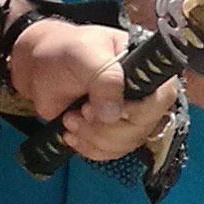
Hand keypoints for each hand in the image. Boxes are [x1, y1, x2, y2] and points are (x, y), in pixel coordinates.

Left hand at [10, 17, 176, 160]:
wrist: (39, 68)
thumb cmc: (65, 50)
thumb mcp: (86, 53)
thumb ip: (104, 77)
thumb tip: (114, 114)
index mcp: (146, 67)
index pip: (164, 96)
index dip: (140, 110)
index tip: (111, 109)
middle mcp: (143, 93)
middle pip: (144, 126)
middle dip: (107, 127)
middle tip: (83, 110)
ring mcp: (128, 115)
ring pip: (126, 143)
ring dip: (93, 137)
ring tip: (71, 118)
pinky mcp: (111, 132)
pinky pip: (110, 152)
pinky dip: (89, 147)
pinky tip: (72, 132)